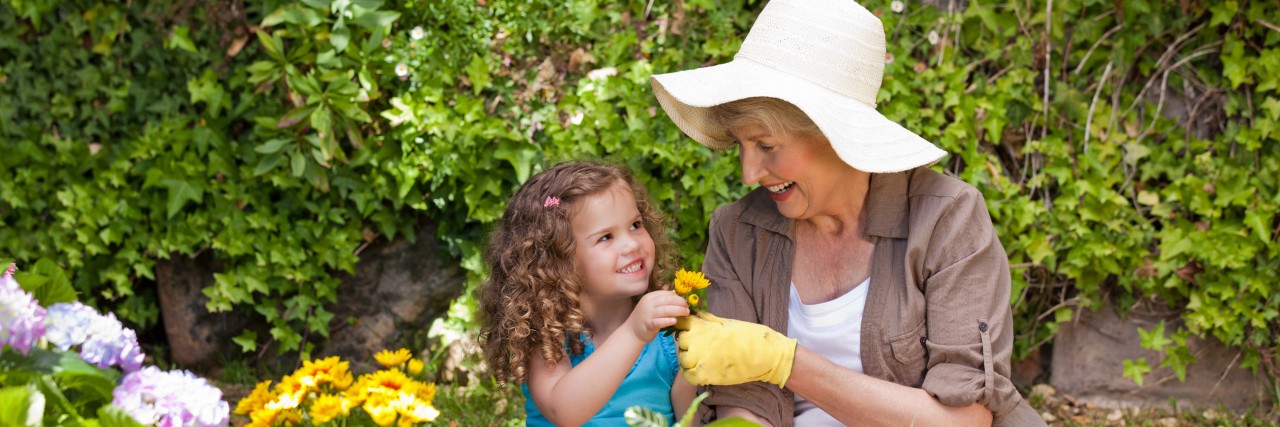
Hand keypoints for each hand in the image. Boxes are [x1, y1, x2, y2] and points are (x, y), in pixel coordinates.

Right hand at [627, 291, 690, 341]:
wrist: (632, 331)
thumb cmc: (645, 318)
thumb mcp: (652, 306)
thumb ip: (662, 301)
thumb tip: (676, 295)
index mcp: (650, 297)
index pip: (666, 294)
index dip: (678, 297)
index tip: (685, 302)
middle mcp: (648, 304)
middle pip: (667, 301)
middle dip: (680, 303)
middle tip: (688, 308)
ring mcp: (647, 314)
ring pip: (665, 310)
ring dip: (678, 311)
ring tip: (686, 313)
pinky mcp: (648, 325)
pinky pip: (658, 322)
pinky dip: (667, 321)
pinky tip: (675, 321)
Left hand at [675, 311, 796, 386]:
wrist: (762, 354)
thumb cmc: (747, 335)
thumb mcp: (724, 322)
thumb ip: (707, 320)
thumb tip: (695, 314)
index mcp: (701, 326)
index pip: (680, 324)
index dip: (685, 327)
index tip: (692, 331)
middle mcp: (696, 341)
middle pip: (681, 343)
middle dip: (688, 344)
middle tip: (701, 347)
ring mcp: (699, 359)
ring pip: (683, 359)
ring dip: (690, 360)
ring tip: (702, 359)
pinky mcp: (704, 376)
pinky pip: (688, 376)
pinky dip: (692, 374)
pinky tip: (702, 371)